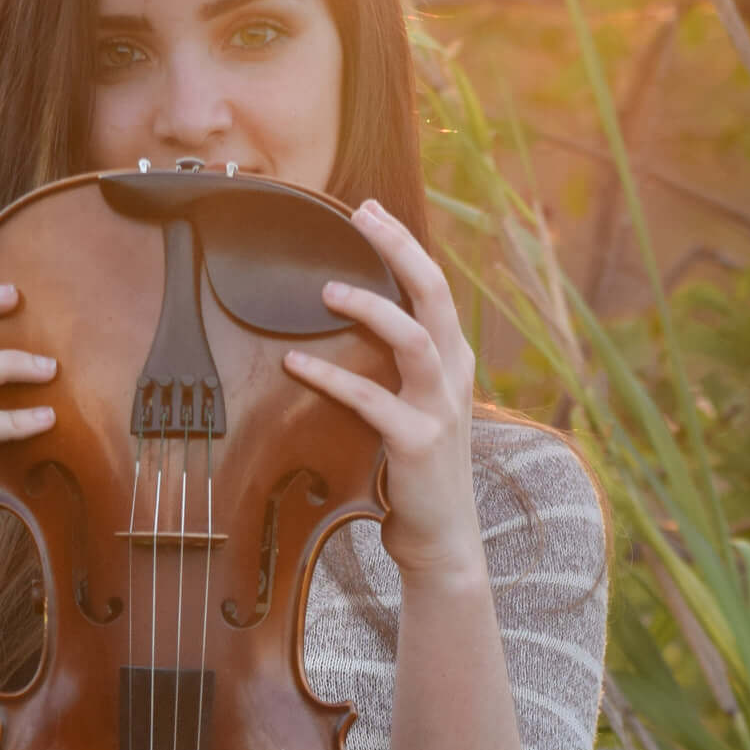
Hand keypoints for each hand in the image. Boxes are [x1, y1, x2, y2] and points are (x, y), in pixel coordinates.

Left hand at [281, 200, 484, 588]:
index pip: (434, 288)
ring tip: (328, 290)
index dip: (404, 245)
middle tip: (362, 216)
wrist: (442, 538)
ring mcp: (440, 408)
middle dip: (400, 248)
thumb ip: (399, 369)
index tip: (369, 211)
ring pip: (413, 337)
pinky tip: (295, 363)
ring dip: (371, 307)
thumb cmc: (417, 473)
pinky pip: (370, 399)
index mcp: (455, 362)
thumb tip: (354, 329)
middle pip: (435, 294)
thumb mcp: (418, 409)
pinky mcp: (417, 441)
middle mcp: (454, 376)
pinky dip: (330, 377)